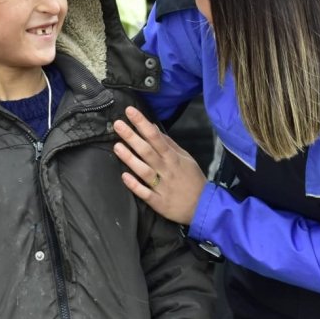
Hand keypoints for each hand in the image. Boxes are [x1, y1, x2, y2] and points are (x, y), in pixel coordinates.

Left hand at [113, 106, 207, 224]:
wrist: (203, 206)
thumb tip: (152, 128)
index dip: (143, 124)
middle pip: (147, 151)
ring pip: (144, 171)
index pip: (156, 137)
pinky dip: (135, 185)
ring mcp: (162, 186)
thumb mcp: (185, 158)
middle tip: (118, 124)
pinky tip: (124, 176)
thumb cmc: (192, 179)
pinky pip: (145, 193)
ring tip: (116, 146)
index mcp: (173, 158)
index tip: (130, 112)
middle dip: (132, 137)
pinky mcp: (159, 202)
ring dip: (130, 158)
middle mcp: (166, 170)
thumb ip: (168, 144)